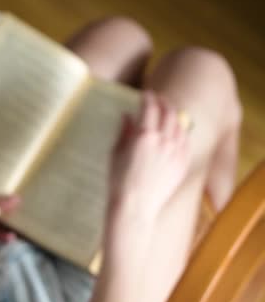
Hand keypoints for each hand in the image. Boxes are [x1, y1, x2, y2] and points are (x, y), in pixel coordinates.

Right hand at [108, 91, 189, 226]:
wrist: (135, 207)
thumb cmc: (119, 181)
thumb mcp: (116, 153)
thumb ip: (124, 131)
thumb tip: (127, 116)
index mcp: (144, 136)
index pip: (150, 108)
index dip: (148, 97)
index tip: (145, 94)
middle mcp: (163, 141)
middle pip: (168, 112)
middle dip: (163, 102)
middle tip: (157, 99)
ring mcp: (175, 152)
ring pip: (180, 124)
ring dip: (173, 114)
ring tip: (167, 111)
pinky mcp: (182, 163)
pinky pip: (186, 140)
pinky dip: (181, 130)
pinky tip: (176, 129)